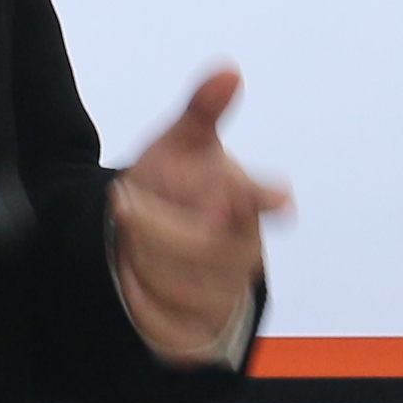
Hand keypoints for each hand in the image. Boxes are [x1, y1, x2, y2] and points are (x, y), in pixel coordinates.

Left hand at [110, 68, 286, 363]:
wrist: (155, 241)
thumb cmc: (178, 185)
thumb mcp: (181, 144)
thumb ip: (202, 110)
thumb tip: (228, 70)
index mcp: (244, 201)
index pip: (261, 199)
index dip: (268, 199)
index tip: (278, 198)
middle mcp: (245, 250)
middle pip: (205, 247)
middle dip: (156, 227)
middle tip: (124, 203)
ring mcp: (229, 293)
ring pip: (184, 289)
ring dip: (144, 264)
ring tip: (132, 241)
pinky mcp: (206, 331)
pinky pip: (171, 329)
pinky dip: (144, 305)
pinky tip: (135, 281)